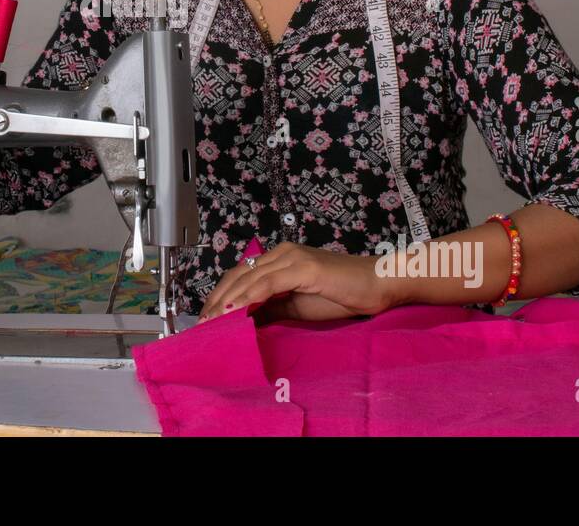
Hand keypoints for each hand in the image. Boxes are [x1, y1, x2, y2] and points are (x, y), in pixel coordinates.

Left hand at [196, 242, 398, 324]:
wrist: (378, 286)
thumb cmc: (343, 295)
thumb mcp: (297, 306)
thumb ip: (271, 308)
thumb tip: (244, 320)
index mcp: (279, 259)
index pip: (240, 276)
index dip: (220, 296)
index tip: (205, 319)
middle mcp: (281, 253)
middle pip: (238, 275)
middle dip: (216, 300)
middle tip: (200, 325)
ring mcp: (292, 257)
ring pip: (248, 278)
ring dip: (226, 301)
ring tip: (211, 321)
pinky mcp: (303, 267)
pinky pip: (268, 282)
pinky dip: (248, 297)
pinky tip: (234, 310)